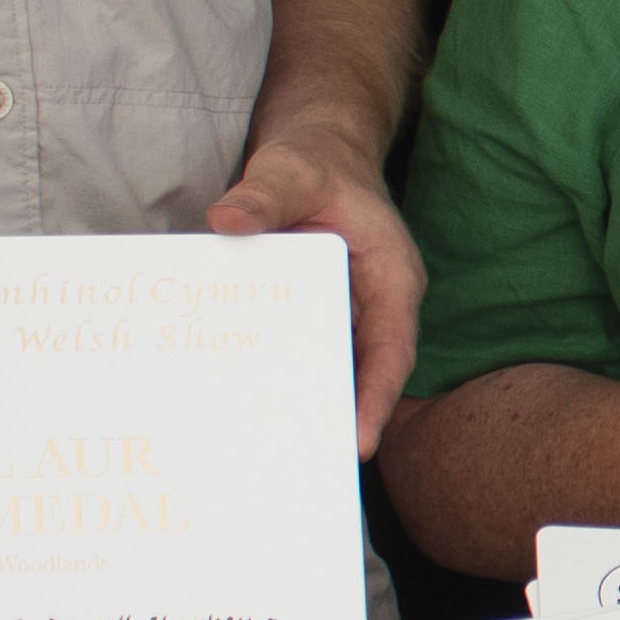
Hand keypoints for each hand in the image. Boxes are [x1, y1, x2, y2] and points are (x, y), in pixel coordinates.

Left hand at [211, 137, 422, 454]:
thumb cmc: (314, 162)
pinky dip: (285, 380)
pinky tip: (248, 408)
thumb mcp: (290, 170)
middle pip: (365, 374)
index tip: (357, 440)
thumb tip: (226, 220)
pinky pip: (305, 355)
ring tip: (274, 456)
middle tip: (306, 466)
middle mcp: (375, 304)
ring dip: (310, 406)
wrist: (314, 153)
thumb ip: (263, 195)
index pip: (392, 348)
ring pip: (336, 370)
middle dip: (341, 419)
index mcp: (390, 276)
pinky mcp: (318, 315)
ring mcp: (348, 314)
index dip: (377, 397)